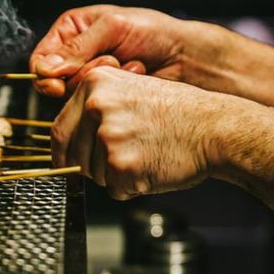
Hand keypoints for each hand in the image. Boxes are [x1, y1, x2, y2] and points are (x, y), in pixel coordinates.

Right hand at [30, 5, 188, 97]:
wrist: (184, 56)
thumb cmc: (153, 31)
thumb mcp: (113, 27)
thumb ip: (78, 48)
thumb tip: (45, 69)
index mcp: (71, 30)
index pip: (40, 58)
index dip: (45, 73)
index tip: (57, 82)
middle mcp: (76, 56)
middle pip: (54, 81)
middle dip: (82, 74)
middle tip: (111, 60)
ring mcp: (91, 79)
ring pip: (74, 94)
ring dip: (103, 80)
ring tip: (129, 64)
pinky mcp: (105, 97)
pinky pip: (95, 103)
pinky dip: (114, 90)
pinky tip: (135, 75)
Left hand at [51, 66, 228, 199]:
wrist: (214, 128)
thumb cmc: (182, 113)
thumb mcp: (132, 90)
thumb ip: (98, 108)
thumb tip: (71, 137)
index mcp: (95, 84)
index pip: (59, 130)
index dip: (64, 153)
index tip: (67, 163)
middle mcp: (97, 106)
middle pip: (74, 156)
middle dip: (93, 167)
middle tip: (126, 157)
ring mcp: (108, 136)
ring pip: (94, 175)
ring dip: (116, 176)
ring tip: (146, 155)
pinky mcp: (121, 165)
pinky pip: (115, 190)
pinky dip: (132, 187)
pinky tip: (153, 167)